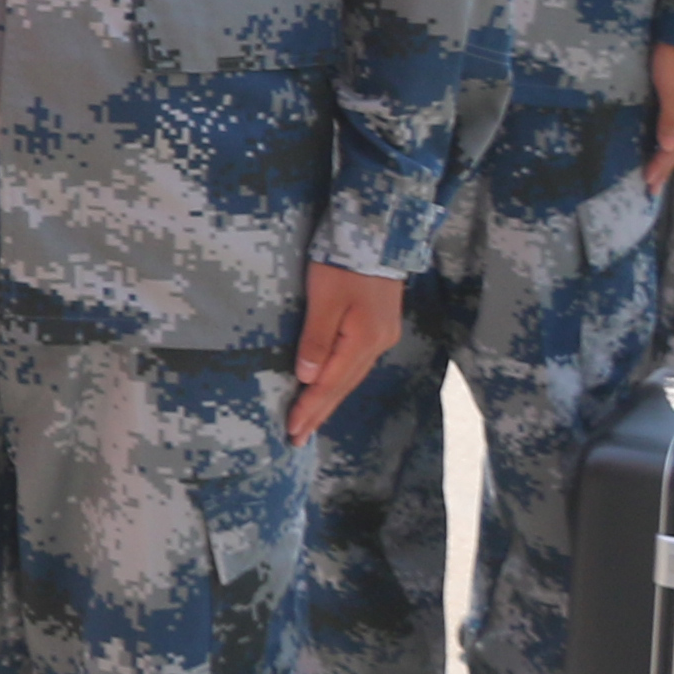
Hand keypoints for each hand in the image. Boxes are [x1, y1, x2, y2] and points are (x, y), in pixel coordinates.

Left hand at [286, 262, 403, 441]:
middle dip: (319, 413)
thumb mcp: (325, 298)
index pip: (330, 384)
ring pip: (350, 377)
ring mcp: (381, 336)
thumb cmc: (345, 262)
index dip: (310, 408)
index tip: (292, 430)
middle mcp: (377, 344)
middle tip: (297, 438)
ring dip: (329, 400)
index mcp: (363, 340)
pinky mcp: (379, 327)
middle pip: (342, 386)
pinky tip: (329, 388)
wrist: (377, 235)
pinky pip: (355, 364)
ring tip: (310, 421)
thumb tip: (306, 377)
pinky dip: (339, 380)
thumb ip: (316, 338)